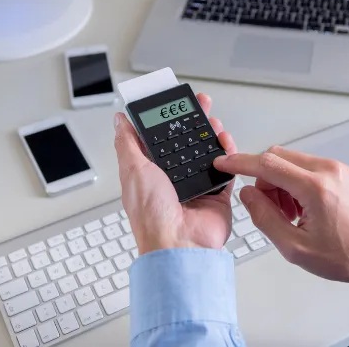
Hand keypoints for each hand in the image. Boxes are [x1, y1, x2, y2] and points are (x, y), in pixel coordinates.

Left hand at [114, 94, 236, 254]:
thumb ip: (128, 143)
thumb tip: (119, 121)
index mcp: (150, 172)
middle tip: (201, 104)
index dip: (165, 119)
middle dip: (193, 121)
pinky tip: (225, 142)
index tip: (173, 104)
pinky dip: (228, 155)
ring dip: (211, 135)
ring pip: (207, 152)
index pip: (158, 138)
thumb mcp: (133, 171)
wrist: (180, 245)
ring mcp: (195, 186)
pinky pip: (225, 170)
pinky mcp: (215, 194)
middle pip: (185, 141)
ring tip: (214, 122)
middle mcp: (172, 179)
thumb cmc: (151, 216)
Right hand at [214, 147, 348, 285]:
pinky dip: (292, 181)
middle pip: (276, 157)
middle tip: (267, 206)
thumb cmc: (346, 255)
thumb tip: (247, 195)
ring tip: (288, 212)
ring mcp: (334, 168)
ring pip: (289, 160)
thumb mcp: (295, 248)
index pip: (267, 164)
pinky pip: (303, 165)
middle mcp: (326, 170)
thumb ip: (265, 218)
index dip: (240, 163)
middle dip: (262, 178)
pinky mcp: (338, 171)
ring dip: (278, 181)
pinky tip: (299, 206)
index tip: (224, 163)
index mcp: (316, 188)